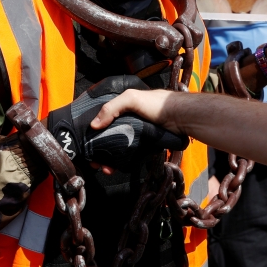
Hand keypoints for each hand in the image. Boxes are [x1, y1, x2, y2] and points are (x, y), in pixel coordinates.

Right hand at [47, 75, 185, 170]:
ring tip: (105, 168)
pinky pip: (126, 156)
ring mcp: (134, 134)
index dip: (92, 132)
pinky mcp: (142, 145)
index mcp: (122, 107)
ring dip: (107, 159)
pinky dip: (119, 163)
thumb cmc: (157, 104)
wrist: (181, 118)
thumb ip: (112, 107)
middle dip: (98, 151)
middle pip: (106, 137)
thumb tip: (94, 126)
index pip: (101, 120)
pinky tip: (114, 168)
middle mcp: (126, 120)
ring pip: (114, 149)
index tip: (86, 145)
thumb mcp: (132, 98)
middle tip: (95, 162)